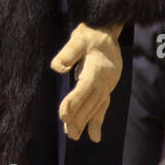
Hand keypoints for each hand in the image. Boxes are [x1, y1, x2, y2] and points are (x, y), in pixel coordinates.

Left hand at [51, 22, 123, 142]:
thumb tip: (57, 68)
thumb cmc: (90, 32)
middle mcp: (106, 79)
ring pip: (96, 106)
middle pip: (91, 102)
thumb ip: (68, 52)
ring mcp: (108, 84)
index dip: (74, 102)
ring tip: (74, 136)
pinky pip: (102, 106)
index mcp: (98, 68)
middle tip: (69, 134)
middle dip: (80, 118)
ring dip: (86, 122)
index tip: (63, 115)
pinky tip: (93, 136)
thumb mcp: (78, 37)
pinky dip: (97, 120)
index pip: (84, 89)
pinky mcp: (107, 87)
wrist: (106, 29)